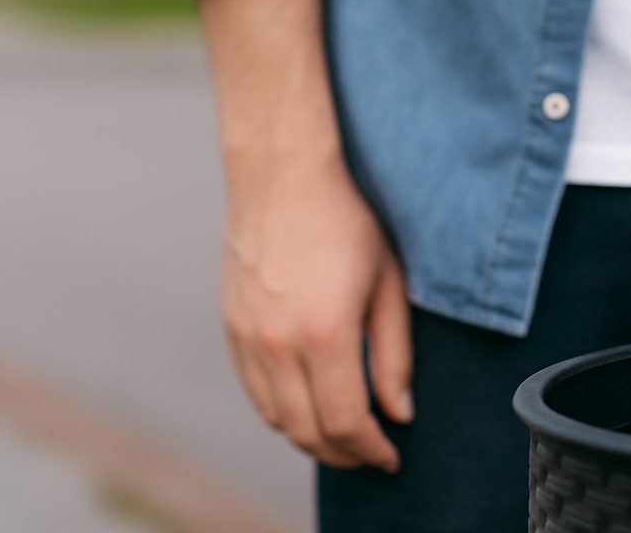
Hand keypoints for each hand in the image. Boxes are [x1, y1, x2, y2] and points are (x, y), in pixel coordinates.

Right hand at [196, 0, 412, 471]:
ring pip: (276, 417)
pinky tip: (309, 402)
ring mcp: (248, 337)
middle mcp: (278, 344)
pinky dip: (282, 410)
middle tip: (373, 453)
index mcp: (325, 333)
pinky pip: (254, 391)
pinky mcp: (231, 327)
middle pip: (306, 431)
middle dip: (343, 453)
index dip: (371, 450)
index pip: (345, 422)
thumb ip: (394, 353)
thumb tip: (398, 412)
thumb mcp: (389, 283)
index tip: (391, 456)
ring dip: (310, 436)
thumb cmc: (349, 219)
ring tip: (345, 433)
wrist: (284, 174)